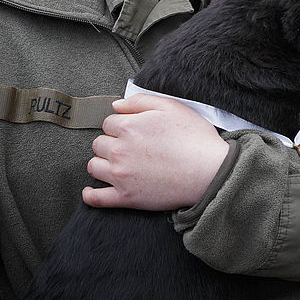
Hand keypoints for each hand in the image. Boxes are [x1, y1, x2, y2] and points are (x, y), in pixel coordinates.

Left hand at [83, 94, 229, 210]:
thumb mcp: (172, 107)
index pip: (109, 122)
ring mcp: (120, 175)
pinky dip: (90, 195)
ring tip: (118, 163)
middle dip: (111, 142)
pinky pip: (96, 198)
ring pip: (94, 166)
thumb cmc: (195, 137)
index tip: (134, 130)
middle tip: (130, 146)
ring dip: (102, 163)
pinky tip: (91, 191)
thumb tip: (116, 105)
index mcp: (129, 127)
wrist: (210, 171)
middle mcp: (120, 150)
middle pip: (99, 143)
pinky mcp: (125, 197)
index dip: (121, 124)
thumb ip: (140, 101)